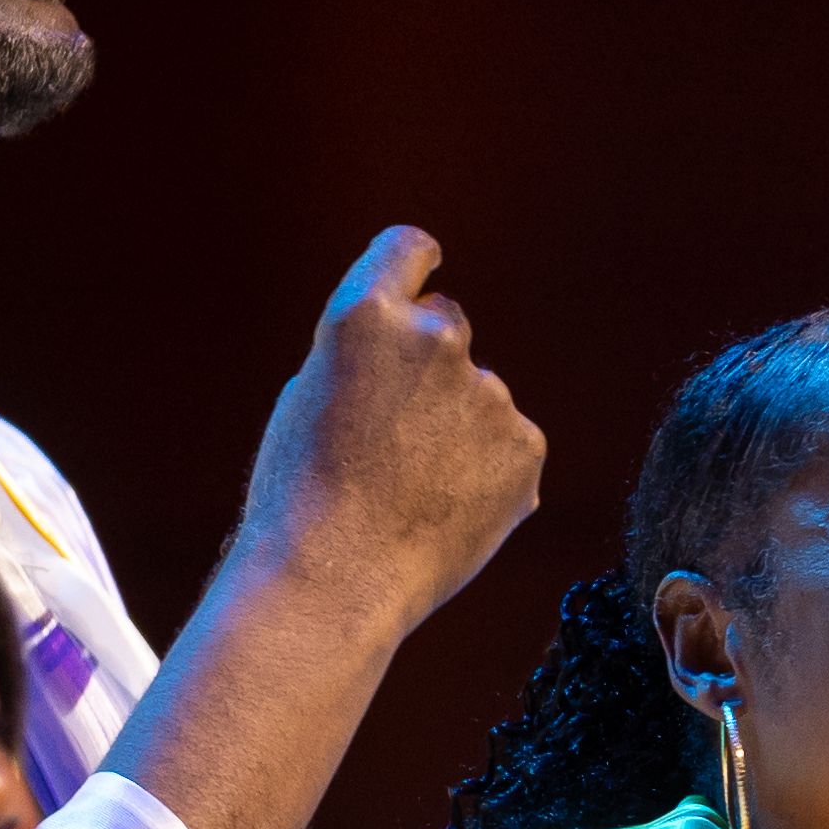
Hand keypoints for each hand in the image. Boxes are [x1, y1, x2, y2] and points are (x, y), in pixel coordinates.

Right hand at [240, 226, 544, 628]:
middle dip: (431, 366)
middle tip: (395, 433)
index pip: (407, 249)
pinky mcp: (526, 446)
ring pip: (479, 397)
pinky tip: (447, 510)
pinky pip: (510, 446)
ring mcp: (488, 393)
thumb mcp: (311, 397)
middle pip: (448, 326)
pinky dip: (489, 471)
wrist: (336, 579)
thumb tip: (413, 357)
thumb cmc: (301, 497)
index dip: (417, 261)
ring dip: (459, 428)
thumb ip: (368, 357)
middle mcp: (436, 339)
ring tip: (412, 489)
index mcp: (366, 315)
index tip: (428, 266)